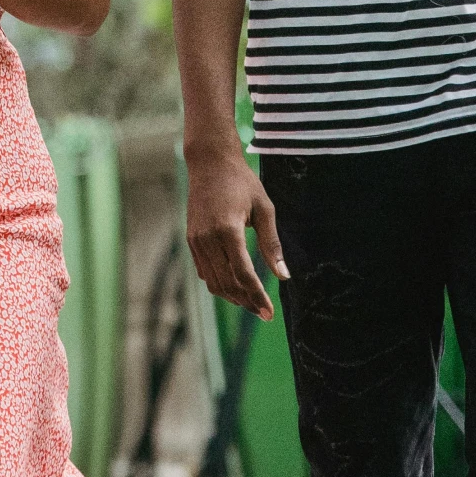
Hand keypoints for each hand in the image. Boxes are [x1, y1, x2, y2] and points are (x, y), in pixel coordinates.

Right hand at [185, 145, 288, 321]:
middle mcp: (208, 238)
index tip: (269, 312)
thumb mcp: (264, 209)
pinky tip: (234, 286)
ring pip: (213, 281)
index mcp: (228, 229)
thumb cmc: (241, 182)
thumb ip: (272, 244)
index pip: (243, 273)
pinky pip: (204, 271)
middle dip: (246, 302)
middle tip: (264, 313)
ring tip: (251, 304)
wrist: (209, 163)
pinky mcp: (191, 239)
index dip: (257, 296)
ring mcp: (196, 240)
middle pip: (228, 282)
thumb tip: (284, 276)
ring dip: (232, 296)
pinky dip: (219, 284)